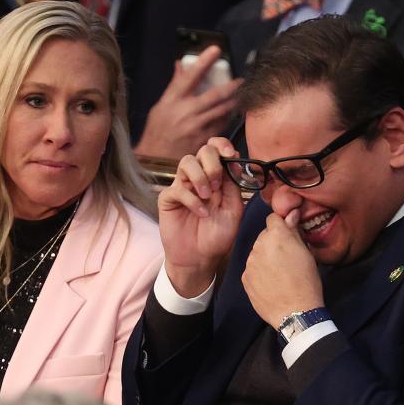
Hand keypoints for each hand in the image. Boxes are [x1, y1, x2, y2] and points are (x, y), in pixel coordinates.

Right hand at [135, 45, 240, 159]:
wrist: (155, 160)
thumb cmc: (157, 132)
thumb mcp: (160, 106)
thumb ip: (174, 86)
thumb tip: (181, 64)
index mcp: (173, 100)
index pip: (191, 75)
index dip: (204, 61)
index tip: (216, 49)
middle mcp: (186, 112)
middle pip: (215, 94)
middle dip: (231, 86)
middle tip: (241, 80)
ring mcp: (196, 127)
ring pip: (222, 110)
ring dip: (233, 102)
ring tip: (241, 95)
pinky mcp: (204, 140)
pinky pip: (221, 125)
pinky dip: (227, 117)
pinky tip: (232, 113)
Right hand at [159, 137, 244, 295]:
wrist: (200, 259)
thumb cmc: (217, 236)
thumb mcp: (234, 210)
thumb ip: (234, 185)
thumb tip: (234, 161)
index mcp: (218, 177)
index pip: (217, 149)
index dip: (222, 145)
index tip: (230, 153)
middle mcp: (200, 178)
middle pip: (203, 151)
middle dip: (213, 164)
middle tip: (218, 185)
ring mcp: (183, 187)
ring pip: (187, 162)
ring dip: (200, 177)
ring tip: (207, 197)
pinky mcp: (169, 199)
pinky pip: (178, 188)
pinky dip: (191, 200)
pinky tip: (200, 213)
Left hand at [242, 211, 324, 327]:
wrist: (295, 312)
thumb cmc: (306, 282)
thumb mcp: (307, 253)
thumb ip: (294, 231)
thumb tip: (291, 214)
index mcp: (276, 235)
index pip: (273, 218)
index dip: (281, 226)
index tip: (288, 235)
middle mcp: (259, 245)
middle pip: (264, 236)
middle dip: (274, 243)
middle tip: (287, 258)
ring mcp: (250, 262)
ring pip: (257, 253)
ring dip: (266, 258)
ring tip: (280, 274)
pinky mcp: (245, 278)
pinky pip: (252, 269)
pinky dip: (259, 273)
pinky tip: (271, 283)